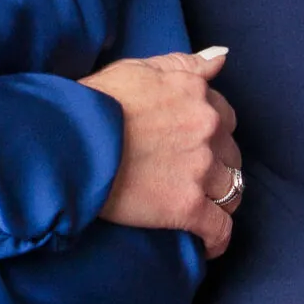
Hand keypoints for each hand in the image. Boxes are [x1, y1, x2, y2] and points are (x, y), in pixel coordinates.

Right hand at [80, 47, 240, 257]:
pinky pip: (219, 228)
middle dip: (218, 165)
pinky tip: (207, 245)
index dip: (213, 133)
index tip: (197, 146)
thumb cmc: (97, 100)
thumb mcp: (140, 68)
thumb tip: (221, 58)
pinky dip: (217, 239)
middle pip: (231, 154)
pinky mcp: (186, 206)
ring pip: (231, 190)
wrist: (71, 140)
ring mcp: (200, 168)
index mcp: (198, 95)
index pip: (225, 117)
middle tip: (194, 178)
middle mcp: (207, 129)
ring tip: (204, 210)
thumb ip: (185, 64)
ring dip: (220, 201)